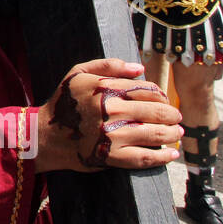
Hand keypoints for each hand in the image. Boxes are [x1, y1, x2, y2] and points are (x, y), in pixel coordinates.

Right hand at [35, 58, 182, 172]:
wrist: (46, 136)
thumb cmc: (64, 103)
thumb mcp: (77, 74)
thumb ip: (108, 65)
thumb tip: (140, 68)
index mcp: (106, 89)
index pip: (148, 89)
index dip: (161, 95)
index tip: (164, 100)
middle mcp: (111, 110)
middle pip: (156, 111)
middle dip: (172, 115)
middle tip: (176, 118)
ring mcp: (112, 135)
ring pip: (156, 134)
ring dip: (172, 134)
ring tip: (176, 133)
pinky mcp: (111, 156)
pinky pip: (144, 158)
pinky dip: (162, 157)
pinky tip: (171, 154)